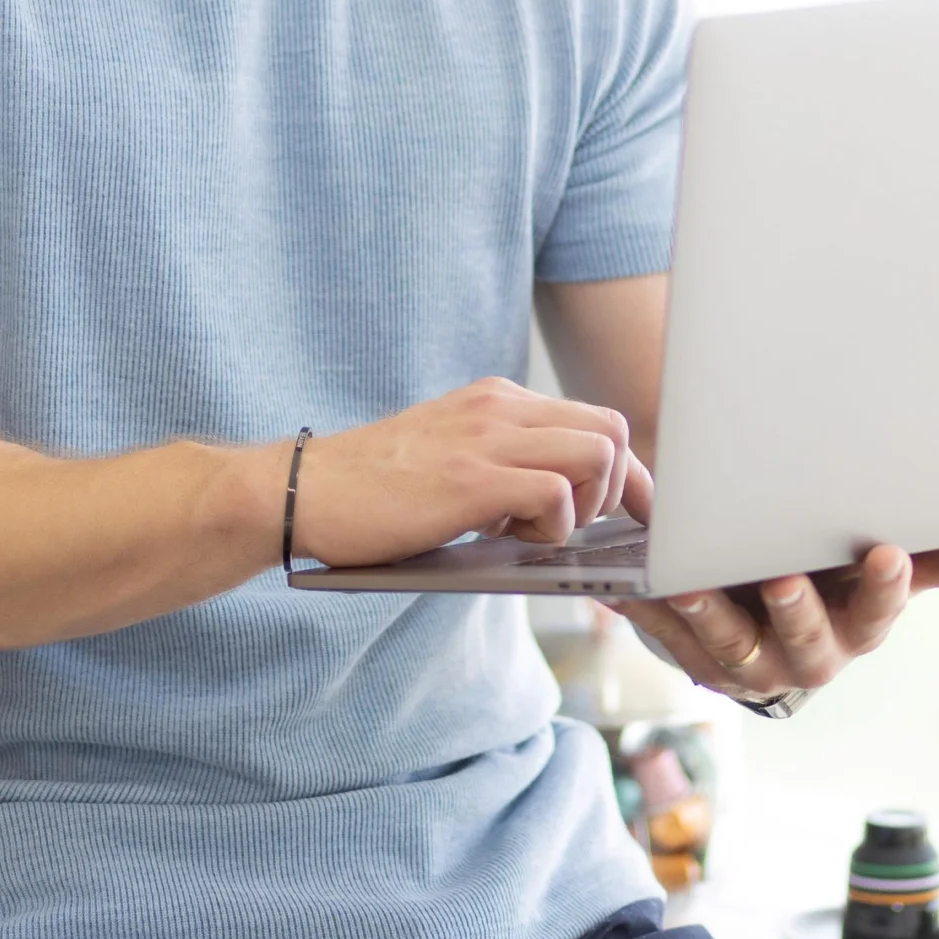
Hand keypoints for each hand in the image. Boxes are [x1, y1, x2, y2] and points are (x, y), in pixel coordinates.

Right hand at [290, 378, 652, 567]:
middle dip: (616, 488)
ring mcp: (487, 438)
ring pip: (598, 453)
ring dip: (586, 506)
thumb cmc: (375, 492)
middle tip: (573, 527)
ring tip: (536, 532)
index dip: (626, 472)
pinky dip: (551, 527)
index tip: (633, 514)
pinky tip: (509, 538)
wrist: (306, 491)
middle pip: (612, 429)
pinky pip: (556, 494)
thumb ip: (504, 465)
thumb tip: (563, 505)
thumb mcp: (453, 459)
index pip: (594, 418)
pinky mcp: (471, 479)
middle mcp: (500, 406)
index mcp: (497, 399)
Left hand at [615, 535, 938, 700]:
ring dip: (708, 613)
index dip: (882, 590)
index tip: (885, 554)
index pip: (876, 615)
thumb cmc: (822, 565)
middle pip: (802, 642)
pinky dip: (648, 604)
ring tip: (690, 580)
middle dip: (795, 611)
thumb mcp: (873, 561)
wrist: (747, 585)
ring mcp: (740, 660)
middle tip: (784, 578)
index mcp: (853, 629)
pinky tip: (630, 578)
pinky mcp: (686, 650)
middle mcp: (800, 657)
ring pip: (727, 644)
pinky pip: (665, 631)